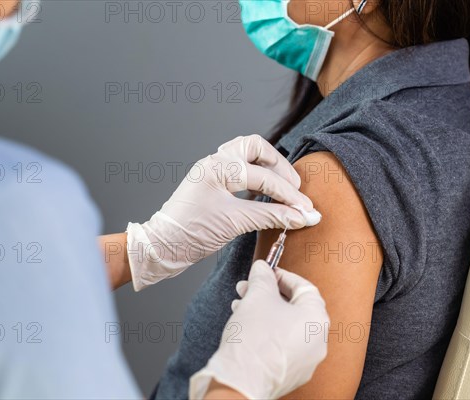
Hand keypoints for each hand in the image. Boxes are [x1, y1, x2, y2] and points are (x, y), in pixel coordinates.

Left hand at [126, 135, 321, 290]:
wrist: (162, 246)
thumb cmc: (190, 233)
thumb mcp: (235, 223)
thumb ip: (272, 217)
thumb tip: (302, 217)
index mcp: (217, 167)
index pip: (264, 177)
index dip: (289, 195)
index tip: (306, 211)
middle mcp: (214, 162)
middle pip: (256, 148)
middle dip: (279, 166)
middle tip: (294, 190)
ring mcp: (212, 170)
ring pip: (247, 154)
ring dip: (268, 168)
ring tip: (283, 189)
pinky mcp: (212, 182)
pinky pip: (240, 169)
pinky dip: (257, 178)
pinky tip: (266, 194)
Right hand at [190, 260, 329, 399]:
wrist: (240, 381)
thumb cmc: (253, 340)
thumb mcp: (257, 296)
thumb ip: (263, 277)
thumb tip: (263, 268)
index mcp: (317, 320)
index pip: (304, 287)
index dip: (282, 276)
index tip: (266, 272)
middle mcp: (318, 342)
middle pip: (294, 307)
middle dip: (268, 294)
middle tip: (249, 287)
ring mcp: (306, 361)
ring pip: (286, 326)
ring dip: (264, 312)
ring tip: (241, 306)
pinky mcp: (291, 373)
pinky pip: (282, 345)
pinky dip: (267, 332)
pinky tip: (247, 327)